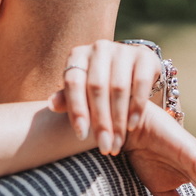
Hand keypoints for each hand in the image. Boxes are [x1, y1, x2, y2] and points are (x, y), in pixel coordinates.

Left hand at [47, 40, 161, 155]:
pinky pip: (140, 83)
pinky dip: (136, 107)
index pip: (73, 83)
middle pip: (96, 88)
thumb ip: (68, 98)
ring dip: (118, 119)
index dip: (77, 110)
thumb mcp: (82, 91)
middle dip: (100, 121)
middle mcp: (99, 48)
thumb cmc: (100, 83)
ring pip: (119, 88)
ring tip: (117, 142)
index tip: (81, 136)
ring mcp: (123, 50)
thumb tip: (51, 105)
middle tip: (103, 146)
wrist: (133, 67)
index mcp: (78, 55)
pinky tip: (132, 126)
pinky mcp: (145, 57)